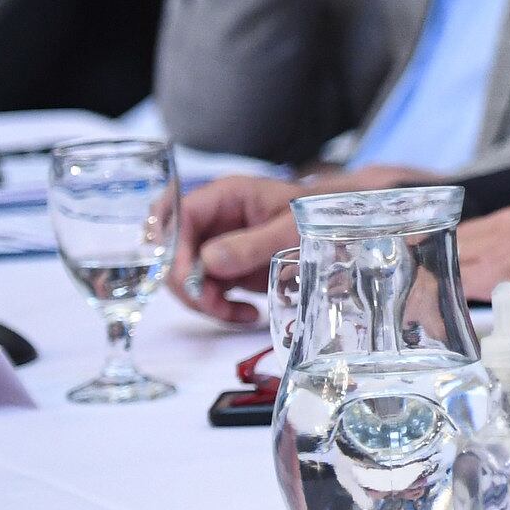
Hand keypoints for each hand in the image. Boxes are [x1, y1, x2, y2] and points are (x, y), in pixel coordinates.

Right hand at [170, 172, 307, 322]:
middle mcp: (214, 219)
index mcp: (226, 196)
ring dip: (203, 301)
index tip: (188, 278)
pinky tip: (247, 313)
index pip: (180, 215)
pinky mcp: (225, 267)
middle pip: (173, 250)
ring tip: (239, 313)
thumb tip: (209, 260)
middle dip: (187, 282)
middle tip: (213, 304)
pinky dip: (219, 307)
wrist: (337, 231)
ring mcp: (216, 244)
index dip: (174, 247)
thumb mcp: (291, 230)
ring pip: (185, 276)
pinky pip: (205, 290)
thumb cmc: (318, 218)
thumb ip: (252, 244)